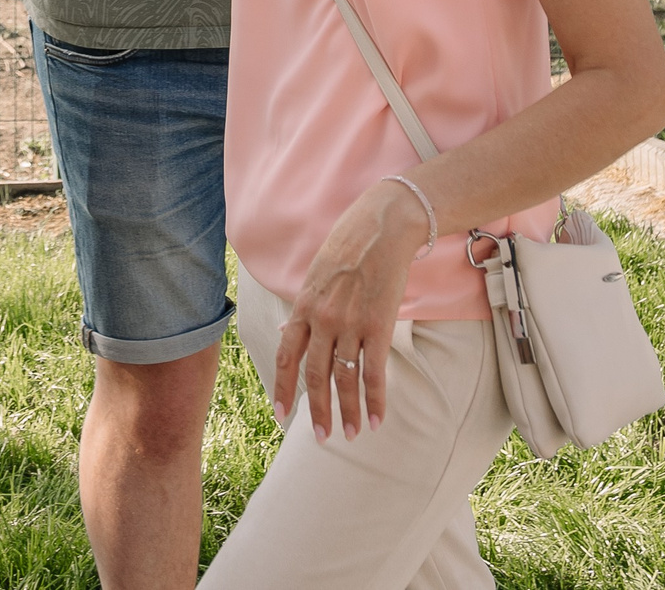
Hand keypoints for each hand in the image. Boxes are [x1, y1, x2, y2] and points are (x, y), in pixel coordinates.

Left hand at [273, 180, 430, 440]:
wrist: (382, 225)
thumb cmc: (350, 246)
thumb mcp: (316, 274)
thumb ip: (305, 306)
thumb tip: (289, 328)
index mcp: (303, 306)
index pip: (287, 356)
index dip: (282, 388)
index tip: (282, 414)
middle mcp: (322, 319)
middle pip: (315, 376)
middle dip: (317, 410)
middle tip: (321, 437)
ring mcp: (350, 323)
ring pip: (345, 379)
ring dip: (348, 411)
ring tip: (352, 434)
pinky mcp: (379, 325)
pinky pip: (374, 372)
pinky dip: (376, 399)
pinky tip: (378, 418)